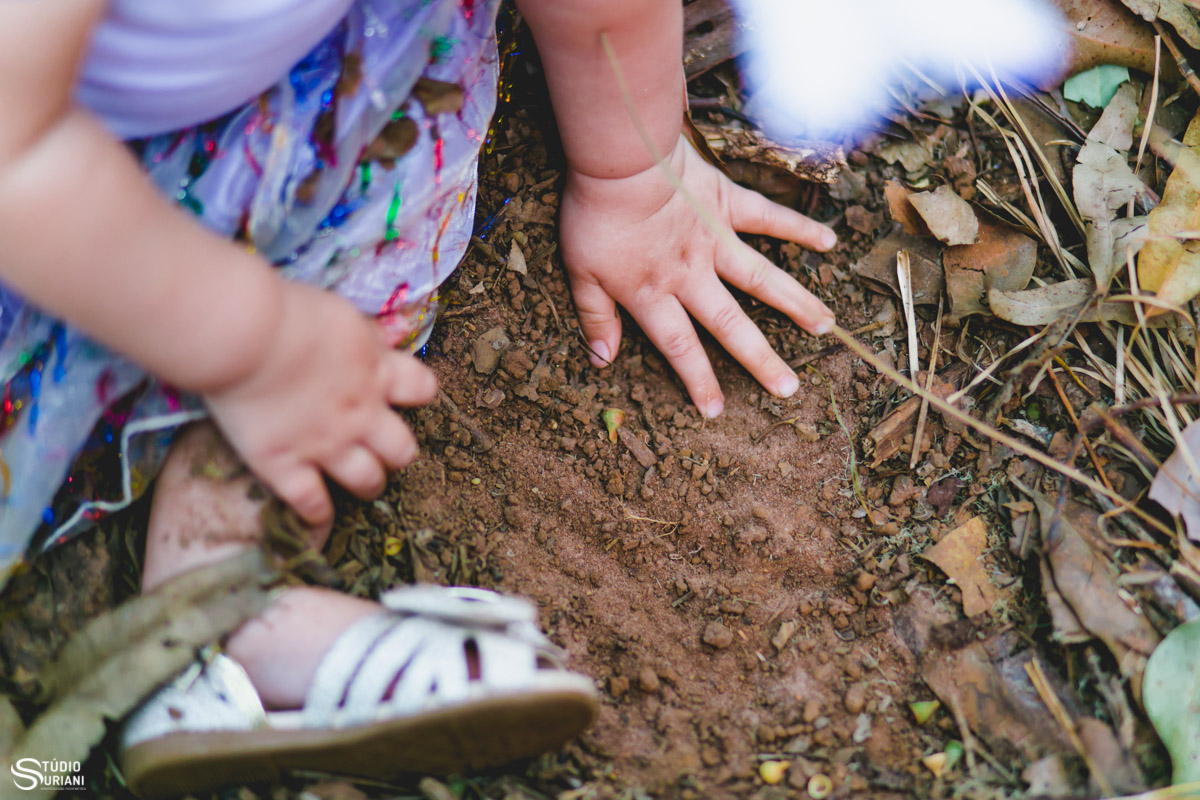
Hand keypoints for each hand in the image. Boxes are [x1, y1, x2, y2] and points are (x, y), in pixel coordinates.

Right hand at [203, 281, 437, 525]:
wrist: (245, 334)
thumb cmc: (288, 312)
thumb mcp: (343, 314)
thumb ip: (371, 333)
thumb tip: (398, 333)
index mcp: (376, 372)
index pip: (422, 390)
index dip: (417, 394)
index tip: (402, 395)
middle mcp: (360, 414)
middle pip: (402, 449)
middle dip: (396, 451)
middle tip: (380, 447)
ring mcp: (325, 445)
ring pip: (367, 481)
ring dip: (367, 482)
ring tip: (358, 481)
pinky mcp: (284, 465)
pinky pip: (311, 503)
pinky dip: (316, 512)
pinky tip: (316, 513)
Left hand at [560, 134, 836, 417]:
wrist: (621, 160)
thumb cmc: (595, 216)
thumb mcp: (580, 272)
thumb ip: (595, 316)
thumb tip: (602, 360)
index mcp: (654, 294)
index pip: (680, 347)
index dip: (698, 380)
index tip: (717, 411)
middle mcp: (692, 275)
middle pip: (731, 325)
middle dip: (761, 360)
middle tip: (790, 388)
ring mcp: (715, 240)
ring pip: (762, 279)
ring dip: (795, 304)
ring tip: (826, 326)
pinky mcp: (727, 203)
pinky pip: (769, 218)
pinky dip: (799, 229)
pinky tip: (829, 242)